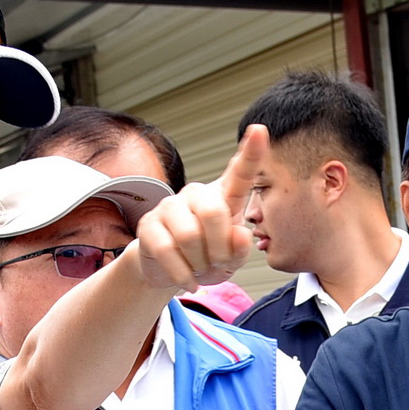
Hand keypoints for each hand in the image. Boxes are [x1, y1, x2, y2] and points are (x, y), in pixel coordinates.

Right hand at [132, 124, 267, 289]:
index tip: (259, 129)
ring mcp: (170, 206)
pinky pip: (167, 251)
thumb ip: (240, 250)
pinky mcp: (148, 225)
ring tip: (199, 268)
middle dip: (219, 248)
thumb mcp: (231, 260)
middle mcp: (197, 195)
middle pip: (213, 212)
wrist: (169, 272)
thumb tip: (240, 235)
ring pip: (189, 235)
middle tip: (218, 263)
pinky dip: (182, 274)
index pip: (240, 173)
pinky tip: (188, 280)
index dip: (251, 152)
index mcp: (224, 197)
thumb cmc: (207, 259)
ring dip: (199, 263)